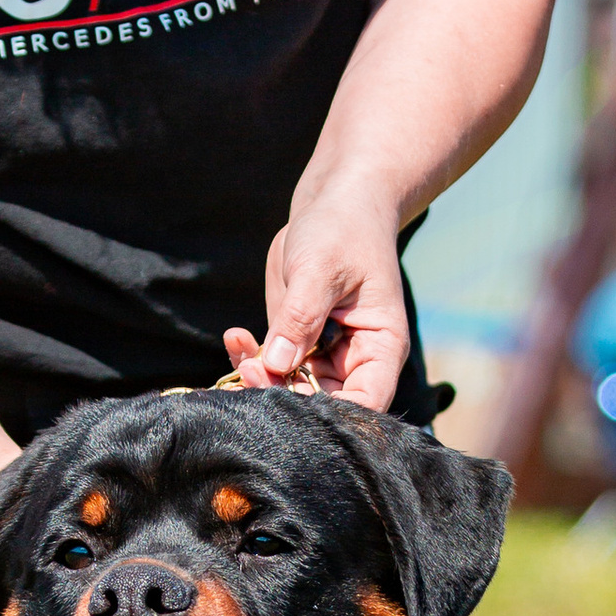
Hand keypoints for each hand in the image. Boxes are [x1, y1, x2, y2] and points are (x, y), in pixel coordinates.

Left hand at [223, 185, 410, 411]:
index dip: (333, 415)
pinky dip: (249, 357)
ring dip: (260, 378)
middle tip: (253, 371)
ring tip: (240, 349)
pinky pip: (270, 364)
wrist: (336, 200)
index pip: (366, 403)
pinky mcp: (294, 339)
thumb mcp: (322, 269)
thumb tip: (277, 364)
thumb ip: (301, 318)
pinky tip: (235, 337)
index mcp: (380, 348)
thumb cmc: (344, 229)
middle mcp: (354, 359)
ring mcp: (322, 351)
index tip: (295, 401)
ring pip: (290, 387)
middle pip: (323, 403)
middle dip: (285, 395)